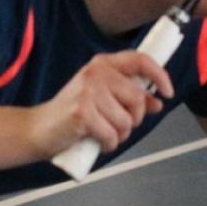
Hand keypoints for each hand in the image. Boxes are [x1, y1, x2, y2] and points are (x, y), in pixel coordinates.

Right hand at [29, 50, 172, 158]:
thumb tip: (157, 102)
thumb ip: (128, 97)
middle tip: (118, 125)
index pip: (139, 60)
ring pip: (126, 120)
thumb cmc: (73, 114)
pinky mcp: (82, 113)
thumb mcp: (102, 98)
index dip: (159, 75)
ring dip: (120, 135)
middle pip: (137, 98)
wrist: (39, 129)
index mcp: (102, 64)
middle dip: (134, 119)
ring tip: (103, 133)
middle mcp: (95, 72)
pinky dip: (109, 145)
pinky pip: (112, 135)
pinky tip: (96, 141)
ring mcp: (88, 91)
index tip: (167, 92)